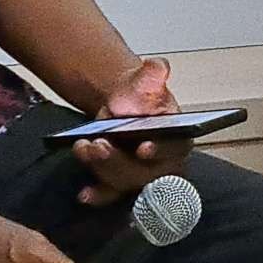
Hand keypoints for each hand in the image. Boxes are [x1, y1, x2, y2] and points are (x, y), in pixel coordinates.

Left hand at [75, 57, 190, 206]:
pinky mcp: (122, 184)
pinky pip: (111, 194)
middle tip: (100, 144)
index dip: (161, 150)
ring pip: (125, 183)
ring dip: (103, 168)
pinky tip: (85, 193)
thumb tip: (157, 67)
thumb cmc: (141, 97)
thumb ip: (155, 72)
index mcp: (178, 138)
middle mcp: (164, 163)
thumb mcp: (148, 78)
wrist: (123, 105)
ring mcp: (142, 176)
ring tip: (84, 147)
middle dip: (120, 161)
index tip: (143, 147)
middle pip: (147, 173)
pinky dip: (98, 194)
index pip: (175, 148)